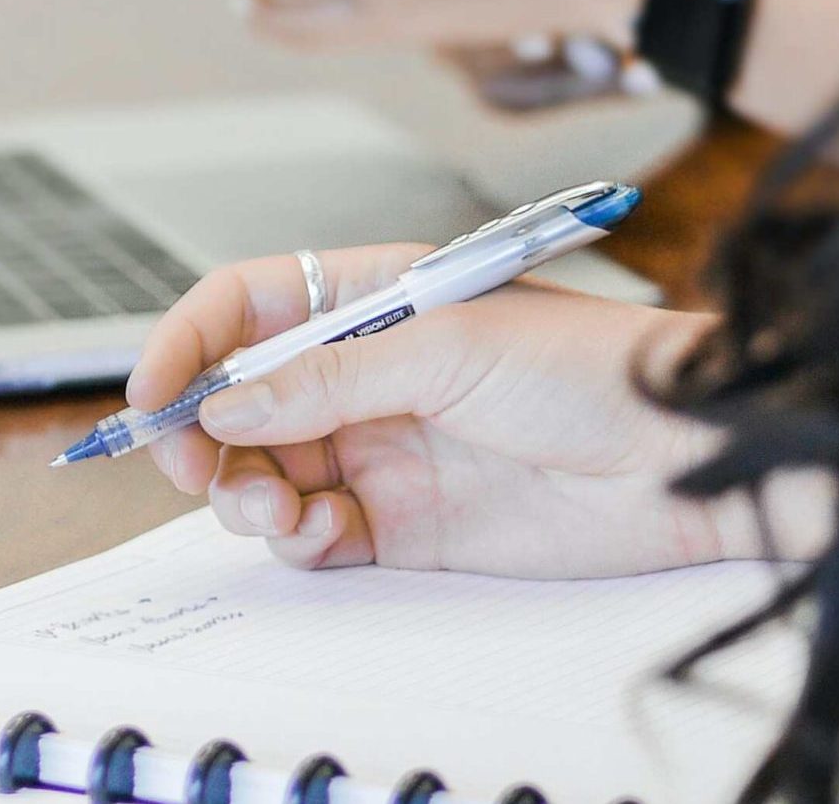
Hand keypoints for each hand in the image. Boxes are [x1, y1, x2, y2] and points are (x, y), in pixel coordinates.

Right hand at [127, 245, 811, 577]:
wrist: (689, 460)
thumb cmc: (596, 367)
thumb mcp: (447, 348)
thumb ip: (327, 380)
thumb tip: (226, 405)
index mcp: (370, 299)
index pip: (245, 308)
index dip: (187, 345)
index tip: (149, 395)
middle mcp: (364, 373)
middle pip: (238, 400)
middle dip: (201, 435)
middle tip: (194, 468)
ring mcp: (380, 448)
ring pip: (264, 472)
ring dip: (244, 493)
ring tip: (271, 507)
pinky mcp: (403, 524)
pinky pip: (312, 533)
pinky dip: (294, 538)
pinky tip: (317, 533)